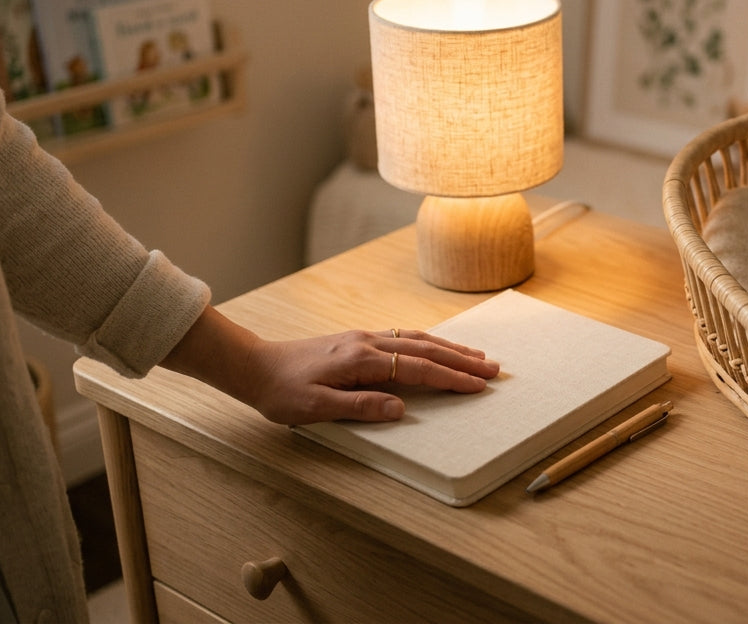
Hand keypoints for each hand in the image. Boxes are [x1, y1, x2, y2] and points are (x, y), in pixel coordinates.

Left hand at [162, 307, 499, 424]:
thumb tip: (401, 409)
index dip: (451, 378)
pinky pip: (403, 337)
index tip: (478, 385)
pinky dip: (429, 341)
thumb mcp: (316, 408)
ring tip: (477, 356)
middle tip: (493, 369)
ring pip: (417, 339)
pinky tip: (437, 346)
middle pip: (426, 349)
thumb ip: (360, 406)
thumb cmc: (281, 392)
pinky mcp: (357, 340)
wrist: (253, 365)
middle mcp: (368, 343)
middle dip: (462, 359)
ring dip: (450, 348)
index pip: (418, 369)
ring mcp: (363, 338)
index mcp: (361, 361)